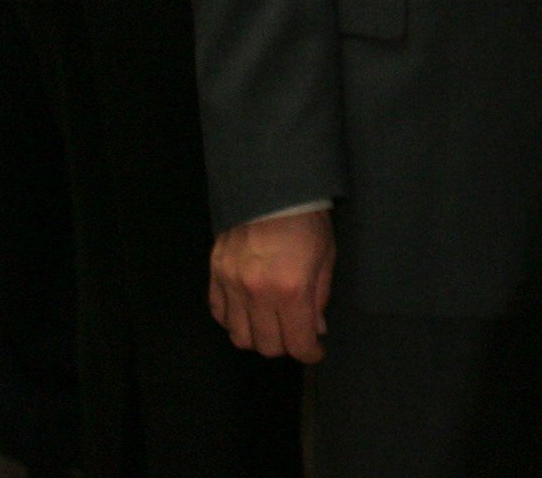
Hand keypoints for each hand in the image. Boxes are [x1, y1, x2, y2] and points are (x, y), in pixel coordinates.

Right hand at [210, 209, 333, 361]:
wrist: (274, 187)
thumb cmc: (307, 220)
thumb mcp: (326, 257)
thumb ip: (319, 297)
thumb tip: (315, 328)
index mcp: (291, 289)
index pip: (296, 342)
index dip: (309, 352)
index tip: (315, 351)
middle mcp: (257, 292)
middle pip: (266, 345)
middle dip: (285, 345)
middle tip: (296, 334)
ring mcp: (232, 284)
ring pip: (239, 336)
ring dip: (258, 337)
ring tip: (272, 324)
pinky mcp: (215, 273)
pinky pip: (219, 313)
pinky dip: (233, 320)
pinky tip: (248, 311)